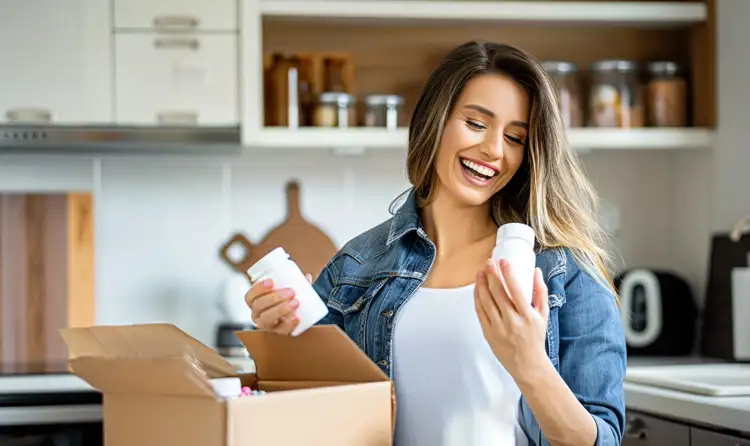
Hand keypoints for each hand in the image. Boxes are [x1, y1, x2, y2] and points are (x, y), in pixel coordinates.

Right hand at [245, 273, 312, 334]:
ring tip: (296, 302)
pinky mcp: (278, 332)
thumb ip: (294, 280)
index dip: (259, 288)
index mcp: (254, 301)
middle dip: (274, 298)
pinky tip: (297, 317)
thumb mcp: (285, 287)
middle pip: (259, 306)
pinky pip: (281, 330)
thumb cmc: (284, 298)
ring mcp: (266, 325)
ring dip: (281, 310)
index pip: (250, 295)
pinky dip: (289, 324)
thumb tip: (307, 277)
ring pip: (268, 319)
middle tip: (291, 292)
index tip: (272, 281)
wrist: (293, 314)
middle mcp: (257, 314)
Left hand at [474, 258, 549, 377]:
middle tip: (489, 262)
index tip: (504, 261)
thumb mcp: (544, 315)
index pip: (515, 290)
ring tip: (481, 271)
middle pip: (497, 293)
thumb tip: (536, 271)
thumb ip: (541, 292)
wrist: (527, 364)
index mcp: (527, 316)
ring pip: (485, 301)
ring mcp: (498, 328)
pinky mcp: (488, 333)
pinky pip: (480, 311)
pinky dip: (477, 297)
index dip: (508, 273)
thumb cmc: (535, 338)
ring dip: (482, 283)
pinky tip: (478, 287)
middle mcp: (511, 322)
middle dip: (492, 274)